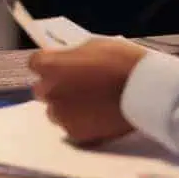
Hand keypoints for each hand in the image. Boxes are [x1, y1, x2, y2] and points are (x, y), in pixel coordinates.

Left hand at [28, 39, 147, 144]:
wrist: (143, 89)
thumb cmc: (122, 61)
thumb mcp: (94, 44)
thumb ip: (73, 54)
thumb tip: (68, 59)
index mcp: (51, 65)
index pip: (35, 62)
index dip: (49, 62)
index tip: (60, 64)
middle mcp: (50, 91)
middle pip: (41, 89)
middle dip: (55, 85)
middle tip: (77, 83)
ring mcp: (61, 114)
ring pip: (55, 110)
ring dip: (66, 105)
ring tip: (90, 100)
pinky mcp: (75, 133)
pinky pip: (70, 126)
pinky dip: (80, 120)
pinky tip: (97, 113)